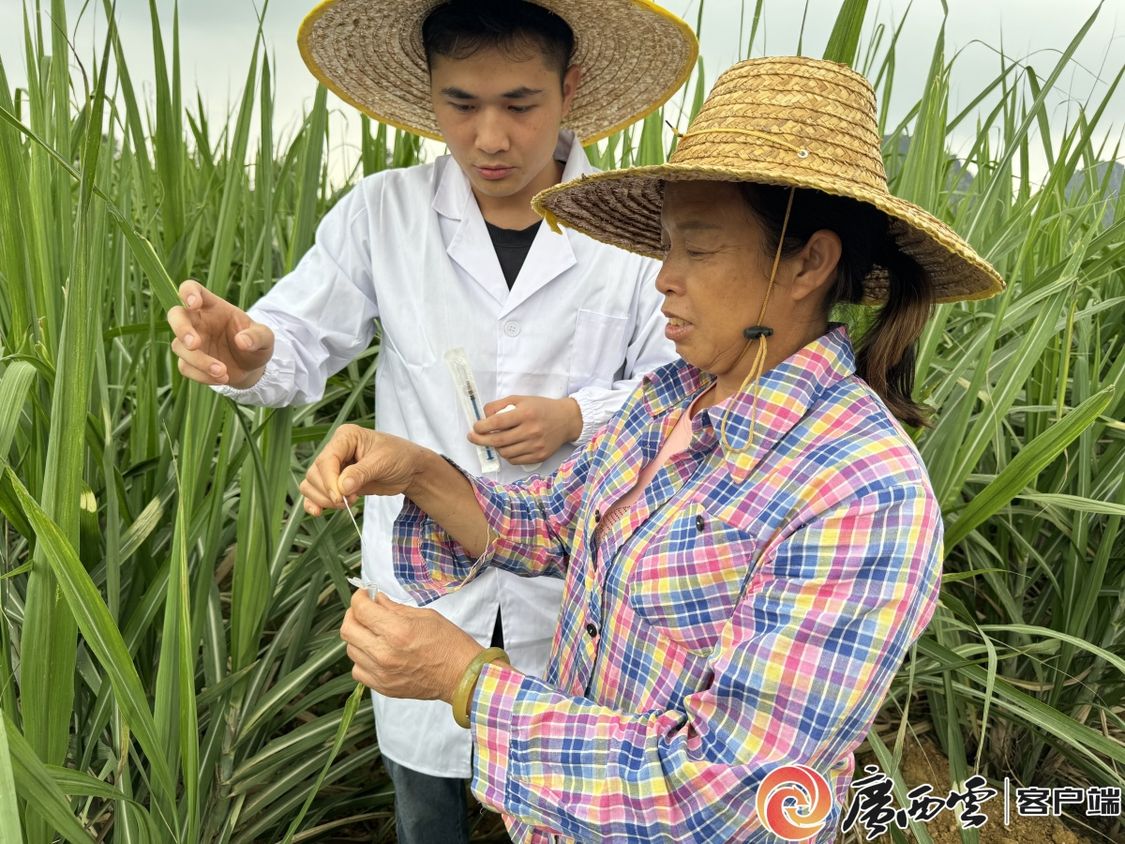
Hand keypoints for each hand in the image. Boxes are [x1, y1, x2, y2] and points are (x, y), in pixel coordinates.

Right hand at [167, 279, 274, 387]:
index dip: (188, 292)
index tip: (194, 303)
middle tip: (195, 344)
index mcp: (213, 306)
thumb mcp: (265, 337)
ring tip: (223, 371)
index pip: (192, 289)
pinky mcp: (189, 361)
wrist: (252, 367)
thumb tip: (242, 341)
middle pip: (175, 315)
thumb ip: (257, 336)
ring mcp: (191, 341)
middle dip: (181, 329)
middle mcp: (198, 321)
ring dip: (199, 361)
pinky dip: (202, 376)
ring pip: (179, 346)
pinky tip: (222, 378)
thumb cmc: (256, 343)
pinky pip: (186, 367)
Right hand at [300, 425, 422, 515]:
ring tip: (347, 503)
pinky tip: (319, 511)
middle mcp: (336, 450)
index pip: (326, 460)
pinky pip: (316, 492)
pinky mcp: (336, 482)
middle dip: (328, 492)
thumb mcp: (383, 462)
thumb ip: (361, 473)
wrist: (410, 469)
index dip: (329, 481)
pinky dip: (315, 502)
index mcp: (345, 437)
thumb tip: (341, 487)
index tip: (340, 497)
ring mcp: (334, 467)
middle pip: (315, 473)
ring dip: (324, 499)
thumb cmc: (399, 457)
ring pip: (312, 484)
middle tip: (350, 500)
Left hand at [341, 590, 484, 702]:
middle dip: (354, 614)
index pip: (360, 609)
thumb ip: (394, 608)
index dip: (359, 598)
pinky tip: (376, 653)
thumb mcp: (425, 616)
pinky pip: (358, 670)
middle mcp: (384, 653)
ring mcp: (381, 673)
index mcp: (397, 631)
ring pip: (350, 650)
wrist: (462, 676)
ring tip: (373, 632)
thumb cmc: (449, 643)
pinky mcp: (383, 687)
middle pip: (348, 629)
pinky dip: (362, 659)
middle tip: (365, 611)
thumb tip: (375, 599)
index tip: (365, 595)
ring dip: (358, 637)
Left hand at [469, 396, 581, 464]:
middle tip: (472, 437)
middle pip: (498, 440)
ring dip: (495, 447)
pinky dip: (507, 455)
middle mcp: (531, 431)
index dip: (482, 426)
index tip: (475, 427)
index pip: (497, 422)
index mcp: (526, 414)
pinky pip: (515, 460)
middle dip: (480, 440)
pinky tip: (507, 447)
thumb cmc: (541, 408)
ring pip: (505, 453)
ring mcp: (536, 446)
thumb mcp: (521, 399)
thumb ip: (500, 405)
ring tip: (494, 440)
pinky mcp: (539, 456)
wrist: (566, 420)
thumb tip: (483, 416)